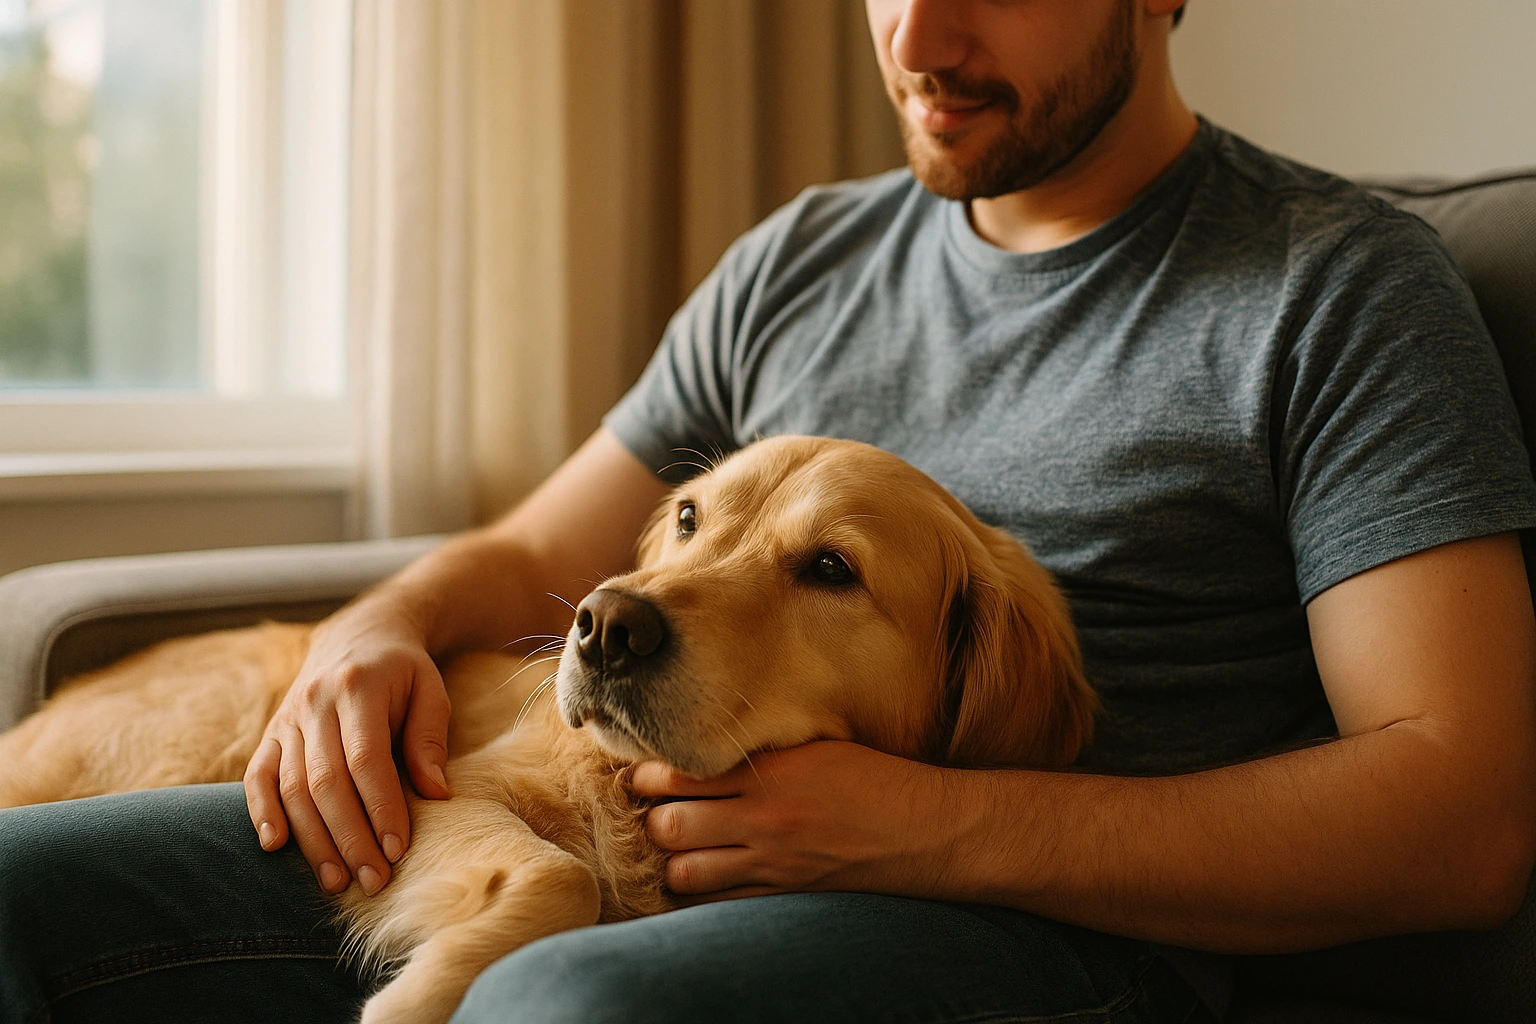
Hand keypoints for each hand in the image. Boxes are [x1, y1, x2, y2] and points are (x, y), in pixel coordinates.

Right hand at [243, 600, 452, 895]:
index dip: (381, 807)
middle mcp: (315, 703)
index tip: (397, 850)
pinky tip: (274, 845)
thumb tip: (436, 794)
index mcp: (358, 688)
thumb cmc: (404, 671)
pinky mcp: (271, 732)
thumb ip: (429, 739)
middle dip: (349, 836)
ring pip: (291, 786)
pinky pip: (258, 775)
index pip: (366, 759)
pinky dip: (261, 811)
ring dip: (312, 839)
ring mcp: (288, 718)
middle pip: (325, 781)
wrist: (360, 634)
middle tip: (372, 880)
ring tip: (336, 880)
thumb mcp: (430, 690)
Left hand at [630, 740, 956, 902]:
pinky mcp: (782, 893)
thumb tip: (703, 746)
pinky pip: (720, 902)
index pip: (681, 774)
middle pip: (671, 825)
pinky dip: (699, 892)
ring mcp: (770, 862)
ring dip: (671, 859)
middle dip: (651, 819)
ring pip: (685, 872)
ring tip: (672, 846)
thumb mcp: (813, 746)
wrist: (919, 828)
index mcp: (769, 773)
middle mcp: (763, 819)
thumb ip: (758, 750)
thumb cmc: (869, 776)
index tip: (640, 771)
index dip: (647, 774)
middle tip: (649, 810)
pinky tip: (696, 878)